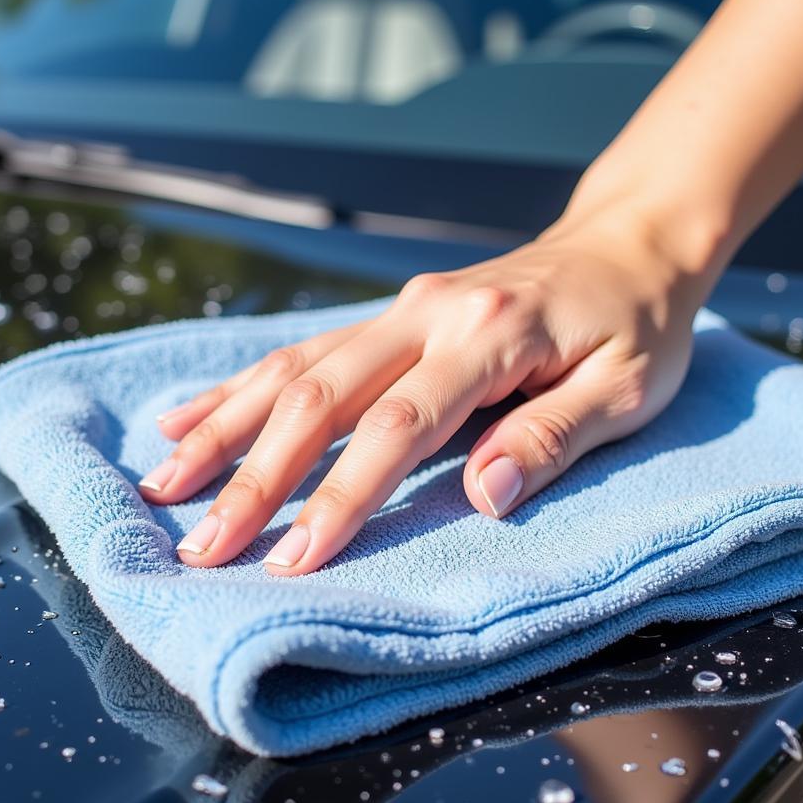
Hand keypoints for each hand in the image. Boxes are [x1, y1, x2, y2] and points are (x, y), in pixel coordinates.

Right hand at [138, 206, 711, 574]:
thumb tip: (481, 496)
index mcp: (489, 336)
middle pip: (320, 397)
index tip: (290, 559)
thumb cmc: (638, 326)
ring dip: (225, 429)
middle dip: (255, 477)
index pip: (397, 428)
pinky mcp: (390, 316)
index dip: (339, 497)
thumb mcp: (628, 389)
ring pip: (293, 368)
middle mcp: (428, 315)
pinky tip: (189, 415)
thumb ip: (554, 437)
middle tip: (200, 545)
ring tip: (164, 483)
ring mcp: (402, 310)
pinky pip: (304, 349)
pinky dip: (242, 385)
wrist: (627, 243)